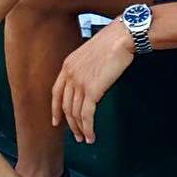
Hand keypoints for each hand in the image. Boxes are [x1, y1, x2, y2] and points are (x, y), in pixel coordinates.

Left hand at [51, 21, 134, 144]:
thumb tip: (88, 81)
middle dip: (70, 124)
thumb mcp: (90, 53)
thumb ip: (84, 68)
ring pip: (75, 114)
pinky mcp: (92, 90)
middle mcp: (70, 75)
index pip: (56, 92)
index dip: (55, 109)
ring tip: (86, 138)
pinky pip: (86, 115)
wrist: (121, 37)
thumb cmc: (112, 42)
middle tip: (76, 135)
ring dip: (80, 129)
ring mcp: (80, 83)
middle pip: (66, 107)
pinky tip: (91, 136)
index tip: (56, 121)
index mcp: (68, 65)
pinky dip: (88, 128)